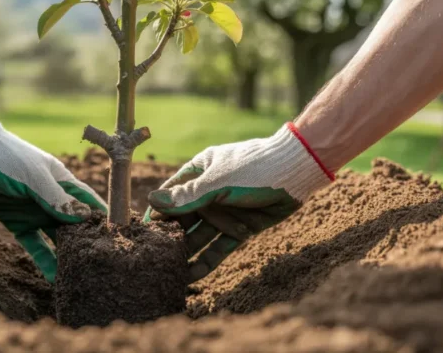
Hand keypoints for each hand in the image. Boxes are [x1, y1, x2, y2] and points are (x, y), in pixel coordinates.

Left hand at [0, 103, 106, 281]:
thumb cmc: (8, 157)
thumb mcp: (34, 177)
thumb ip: (57, 198)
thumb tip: (84, 217)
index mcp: (64, 182)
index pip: (90, 203)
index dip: (104, 219)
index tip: (119, 238)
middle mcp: (54, 199)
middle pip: (76, 224)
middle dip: (87, 242)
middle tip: (102, 265)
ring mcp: (36, 212)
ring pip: (57, 238)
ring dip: (67, 255)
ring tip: (81, 276)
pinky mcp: (18, 223)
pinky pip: (35, 245)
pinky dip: (44, 260)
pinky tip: (54, 278)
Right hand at [144, 123, 332, 282]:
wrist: (297, 171)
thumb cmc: (254, 168)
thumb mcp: (219, 182)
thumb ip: (187, 196)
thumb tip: (151, 201)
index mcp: (198, 172)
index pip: (170, 196)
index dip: (157, 215)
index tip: (144, 236)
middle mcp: (209, 192)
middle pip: (184, 219)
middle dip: (173, 238)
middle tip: (156, 261)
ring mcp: (226, 211)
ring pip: (202, 235)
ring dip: (188, 252)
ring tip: (170, 274)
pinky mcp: (242, 227)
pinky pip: (221, 246)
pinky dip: (208, 260)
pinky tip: (192, 275)